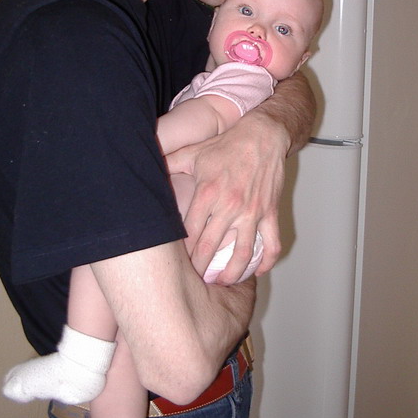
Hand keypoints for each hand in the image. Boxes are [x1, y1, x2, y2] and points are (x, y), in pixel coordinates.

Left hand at [166, 108, 287, 283]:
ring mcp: (252, 211)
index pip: (189, 233)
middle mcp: (229, 206)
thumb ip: (170, 163)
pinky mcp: (270, 212)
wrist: (264, 135)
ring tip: (222, 282)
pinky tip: (257, 271)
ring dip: (231, 273)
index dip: (181, 254)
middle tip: (193, 281)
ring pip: (242, 253)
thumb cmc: (228, 145)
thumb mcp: (194, 152)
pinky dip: (266, 262)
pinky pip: (271, 243)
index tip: (176, 266)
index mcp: (207, 193)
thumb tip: (145, 167)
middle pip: (209, 248)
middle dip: (199, 269)